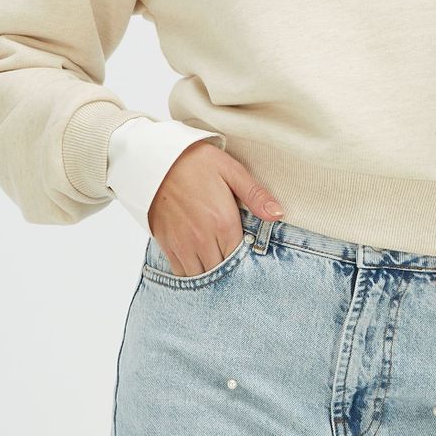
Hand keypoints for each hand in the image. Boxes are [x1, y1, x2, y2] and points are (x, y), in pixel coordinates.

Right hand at [147, 142, 283, 276]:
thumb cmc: (196, 162)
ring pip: (201, 276)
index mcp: (224, 223)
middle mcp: (203, 239)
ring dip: (210, 272)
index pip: (240, 258)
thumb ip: (256, 195)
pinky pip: (180, 272)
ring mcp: (182, 244)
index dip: (245, 258)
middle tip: (231, 257)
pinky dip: (190, 272)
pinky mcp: (166, 244)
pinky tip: (198, 261)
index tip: (246, 251)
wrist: (156, 159)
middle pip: (222, 271)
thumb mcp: (232, 171)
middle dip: (229, 268)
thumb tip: (279, 214)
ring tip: (215, 261)